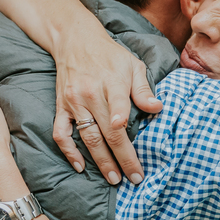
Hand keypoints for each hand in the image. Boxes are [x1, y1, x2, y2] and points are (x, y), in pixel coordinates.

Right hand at [51, 20, 162, 184]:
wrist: (75, 41)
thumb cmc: (111, 55)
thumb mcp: (133, 65)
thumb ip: (144, 89)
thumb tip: (158, 108)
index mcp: (112, 83)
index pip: (118, 112)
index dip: (123, 132)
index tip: (132, 153)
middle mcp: (91, 94)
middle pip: (106, 133)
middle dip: (121, 159)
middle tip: (133, 178)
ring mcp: (73, 102)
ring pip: (87, 137)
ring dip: (100, 161)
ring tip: (114, 179)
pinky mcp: (61, 107)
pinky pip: (61, 133)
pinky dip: (69, 152)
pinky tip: (80, 166)